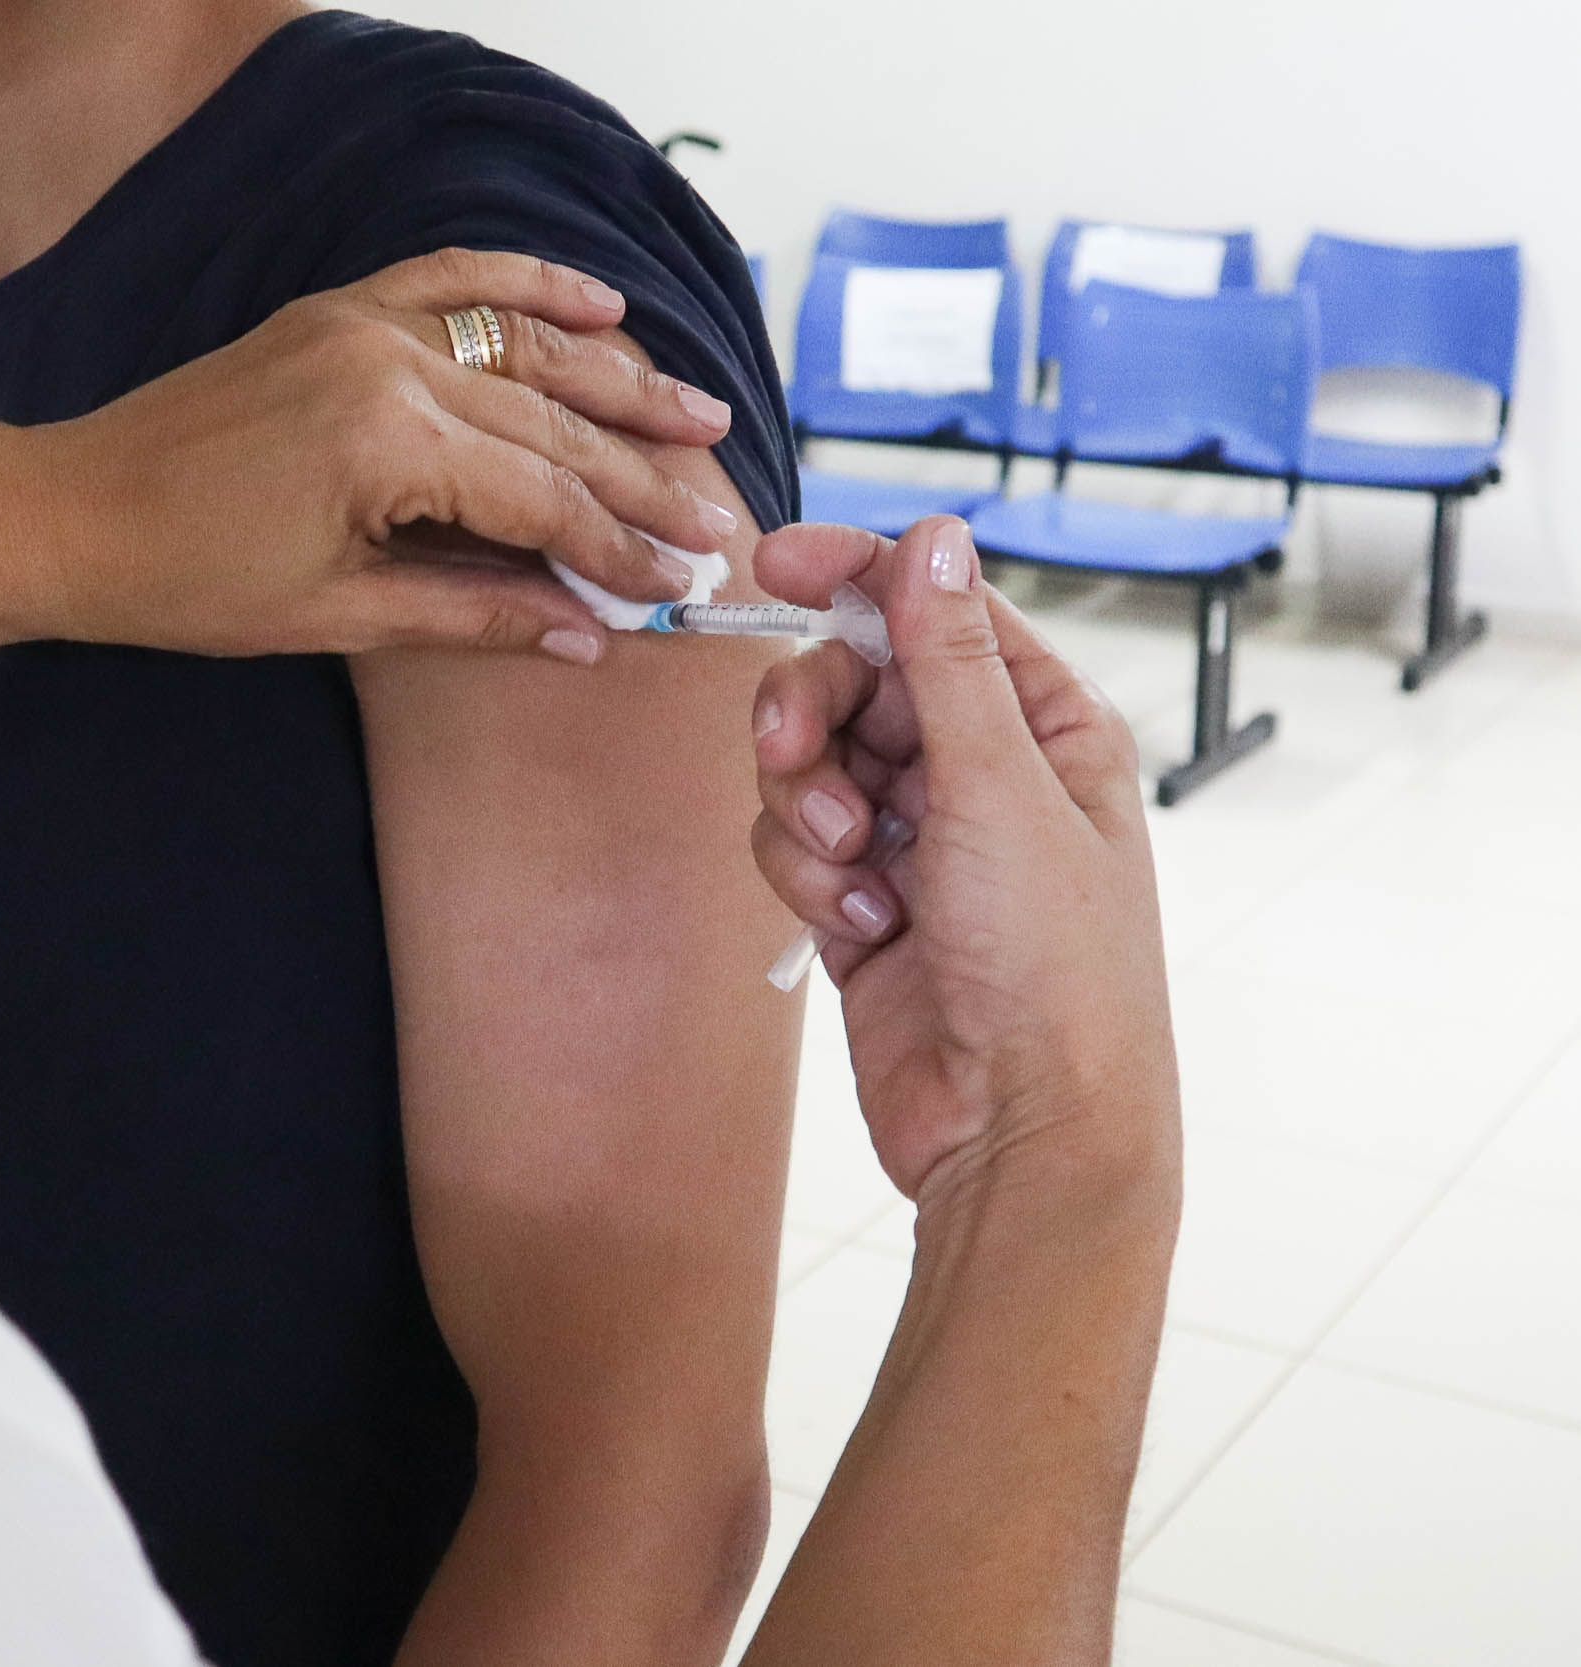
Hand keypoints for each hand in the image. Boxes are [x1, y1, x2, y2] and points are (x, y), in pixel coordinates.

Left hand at [32, 248, 741, 664]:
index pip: (542, 494)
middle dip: (639, 478)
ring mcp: (359, 323)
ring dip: (617, 380)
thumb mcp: (337, 615)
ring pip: (522, 346)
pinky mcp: (336, 312)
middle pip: (549, 422)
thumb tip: (587, 635)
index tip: (682, 583)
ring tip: (699, 413)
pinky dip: (528, 287)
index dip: (619, 546)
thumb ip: (473, 613)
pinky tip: (600, 303)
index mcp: (384, 441)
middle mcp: (384, 361)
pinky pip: (453, 280)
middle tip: (716, 520)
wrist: (73, 513)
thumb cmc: (187, 581)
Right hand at [747, 516, 1177, 1205]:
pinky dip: (810, 883)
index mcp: (1043, 725)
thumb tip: (934, 537)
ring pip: (809, 767)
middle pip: (850, 682)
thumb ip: (947, 660)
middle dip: (809, 716)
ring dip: (807, 812)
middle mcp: (981, 772)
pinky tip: (861, 931)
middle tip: (789, 755)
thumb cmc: (1053, 969)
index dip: (851, 575)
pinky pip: (795, 848)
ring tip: (853, 873)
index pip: (933, 609)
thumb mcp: (998, 790)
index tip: (771, 563)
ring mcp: (919, 841)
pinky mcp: (864, 905)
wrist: (1019, 1128)